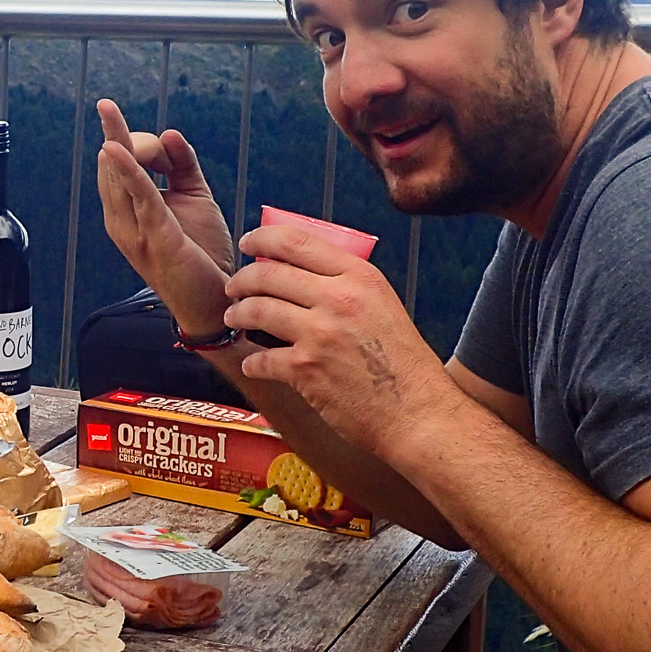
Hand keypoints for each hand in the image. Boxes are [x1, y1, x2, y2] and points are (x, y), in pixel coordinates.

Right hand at [83, 552, 222, 628]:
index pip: (169, 591)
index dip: (193, 594)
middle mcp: (126, 591)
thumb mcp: (142, 537)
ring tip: (207, 613)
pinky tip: (185, 618)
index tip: (212, 591)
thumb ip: (162, 547)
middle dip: (193, 608)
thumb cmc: (114, 538)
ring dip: (185, 618)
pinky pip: (147, 622)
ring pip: (157, 617)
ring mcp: (119, 602)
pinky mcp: (118, 609)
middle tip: (214, 604)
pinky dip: (169, 621)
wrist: (86, 546)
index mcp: (129, 571)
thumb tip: (194, 557)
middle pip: (165, 607)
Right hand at [93, 98, 237, 336]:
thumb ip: (182, 165)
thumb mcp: (194, 198)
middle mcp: (122, 221)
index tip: (168, 148)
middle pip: (115, 165)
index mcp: (127, 213)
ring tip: (107, 109)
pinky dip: (129, 170)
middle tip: (128, 119)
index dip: (139, 143)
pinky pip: (139, 196)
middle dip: (123, 134)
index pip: (118, 164)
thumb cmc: (201, 253)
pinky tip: (115, 147)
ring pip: (121, 176)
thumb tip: (169, 132)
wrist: (215, 303)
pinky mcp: (156, 237)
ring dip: (117, 139)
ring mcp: (134, 231)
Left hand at [223, 225, 462, 458]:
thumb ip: (348, 287)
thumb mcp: (384, 306)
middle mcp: (339, 299)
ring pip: (257, 311)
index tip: (249, 242)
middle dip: (242, 279)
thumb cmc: (403, 364)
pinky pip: (261, 358)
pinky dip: (252, 362)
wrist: (417, 413)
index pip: (298, 242)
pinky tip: (253, 364)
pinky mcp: (305, 369)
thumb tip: (303, 275)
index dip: (264, 237)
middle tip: (233, 286)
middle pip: (268, 274)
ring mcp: (319, 334)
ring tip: (234, 318)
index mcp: (360, 277)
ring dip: (238, 314)